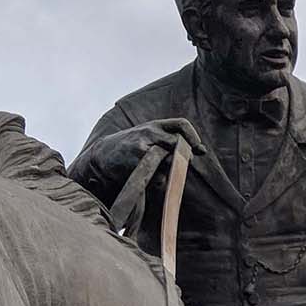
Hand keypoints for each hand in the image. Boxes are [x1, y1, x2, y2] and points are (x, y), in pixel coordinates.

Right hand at [72, 119, 209, 201]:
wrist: (103, 155)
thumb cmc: (131, 148)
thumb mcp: (150, 138)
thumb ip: (172, 142)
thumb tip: (202, 150)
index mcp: (155, 125)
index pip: (181, 124)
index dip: (193, 136)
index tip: (198, 149)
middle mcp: (150, 132)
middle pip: (178, 143)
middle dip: (185, 157)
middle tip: (183, 165)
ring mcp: (143, 145)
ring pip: (170, 160)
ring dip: (171, 171)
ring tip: (162, 174)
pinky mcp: (137, 160)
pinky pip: (159, 175)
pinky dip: (161, 181)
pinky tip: (153, 181)